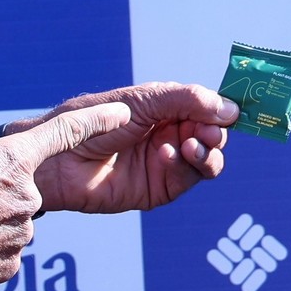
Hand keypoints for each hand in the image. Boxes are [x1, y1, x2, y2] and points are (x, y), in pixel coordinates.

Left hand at [2, 82, 235, 215]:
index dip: (221, 109)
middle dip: (216, 133)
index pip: (207, 108)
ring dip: (207, 152)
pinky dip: (185, 166)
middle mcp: (170, 135)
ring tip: (193, 146)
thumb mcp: (142, 101)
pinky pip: (186, 180)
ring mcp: (165, 163)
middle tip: (210, 132)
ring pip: (206, 160)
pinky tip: (167, 154)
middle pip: (213, 135)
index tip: (232, 111)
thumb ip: (186, 100)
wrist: (59, 158)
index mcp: (166, 109)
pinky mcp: (158, 190)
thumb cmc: (92, 120)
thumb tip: (230, 108)